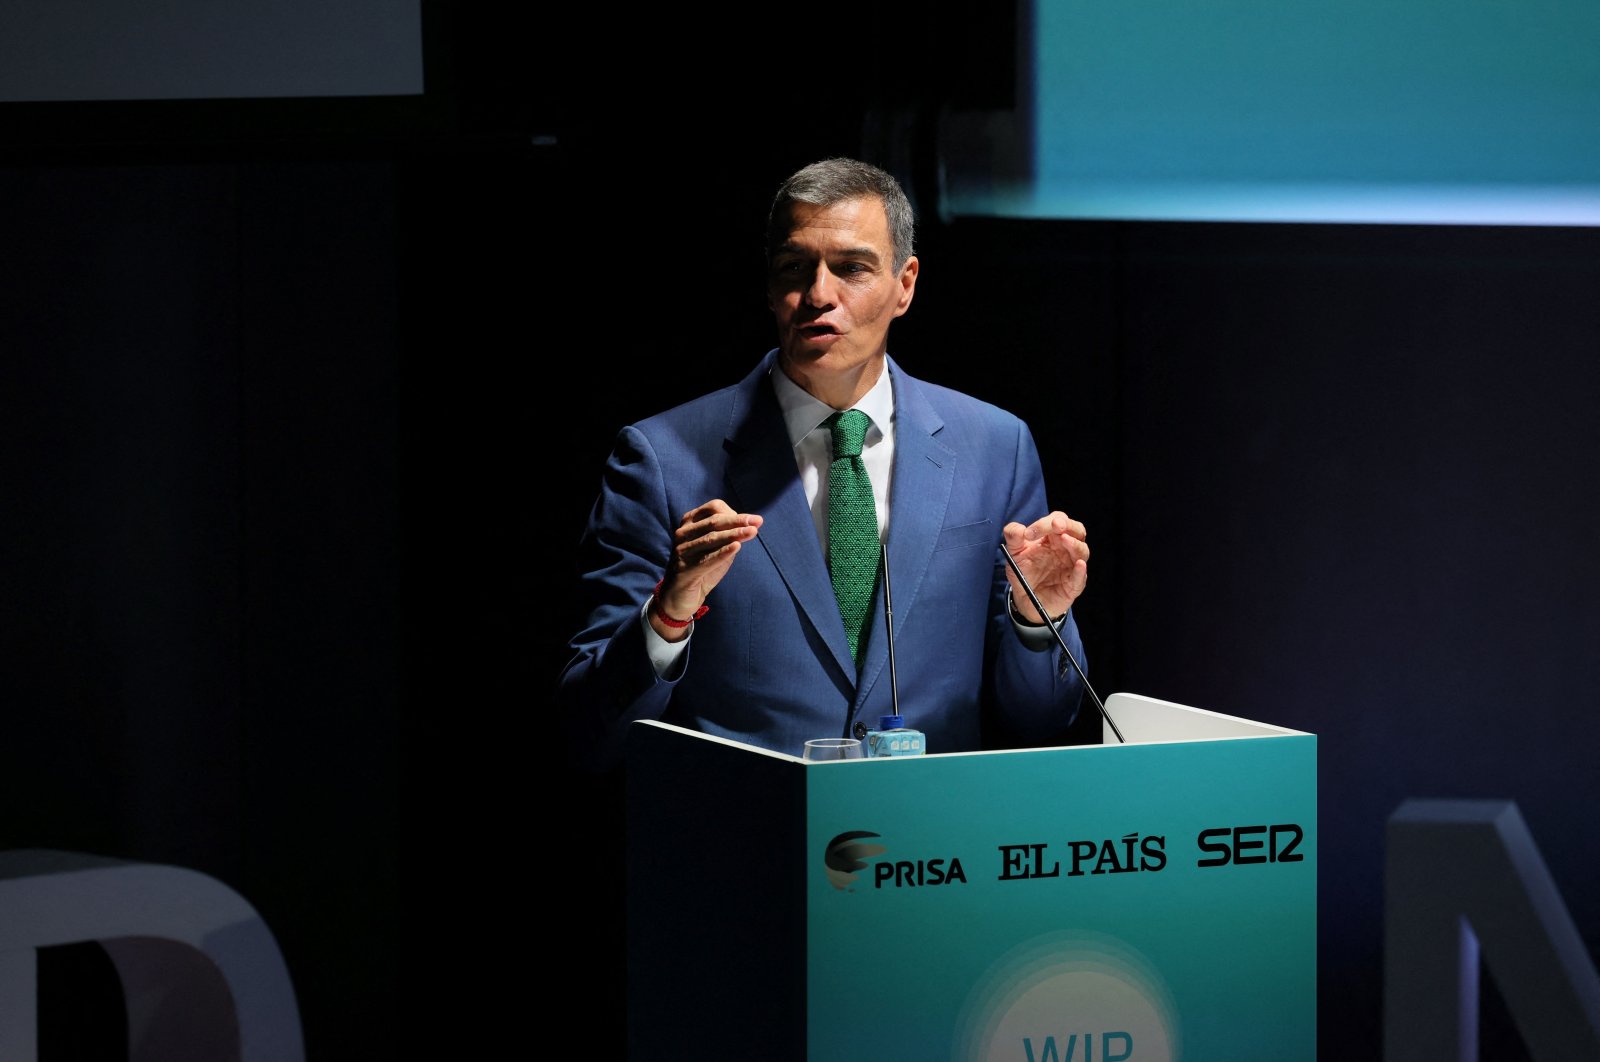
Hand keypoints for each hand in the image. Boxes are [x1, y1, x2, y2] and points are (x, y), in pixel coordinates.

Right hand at [651, 499, 762, 638]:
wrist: (679, 597)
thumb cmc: (701, 569)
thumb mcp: (716, 549)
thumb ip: (728, 537)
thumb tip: (750, 526)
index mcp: (690, 523)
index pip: (713, 509)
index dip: (734, 513)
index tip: (753, 520)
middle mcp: (683, 533)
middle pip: (714, 522)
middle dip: (738, 521)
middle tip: (758, 522)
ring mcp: (681, 551)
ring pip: (711, 538)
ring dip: (734, 534)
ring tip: (752, 532)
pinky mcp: (684, 569)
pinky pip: (706, 558)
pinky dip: (722, 552)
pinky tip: (736, 547)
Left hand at [1002, 511, 1087, 623]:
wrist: (1024, 599)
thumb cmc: (1024, 572)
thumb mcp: (1014, 553)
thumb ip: (1013, 537)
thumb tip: (1018, 528)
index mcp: (1053, 538)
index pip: (1057, 521)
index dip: (1045, 523)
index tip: (1028, 533)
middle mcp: (1066, 549)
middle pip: (1077, 530)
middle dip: (1068, 525)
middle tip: (1056, 525)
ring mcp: (1071, 566)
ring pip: (1082, 551)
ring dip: (1074, 544)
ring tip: (1064, 539)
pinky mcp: (1073, 585)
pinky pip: (1080, 577)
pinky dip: (1080, 571)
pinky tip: (1079, 564)